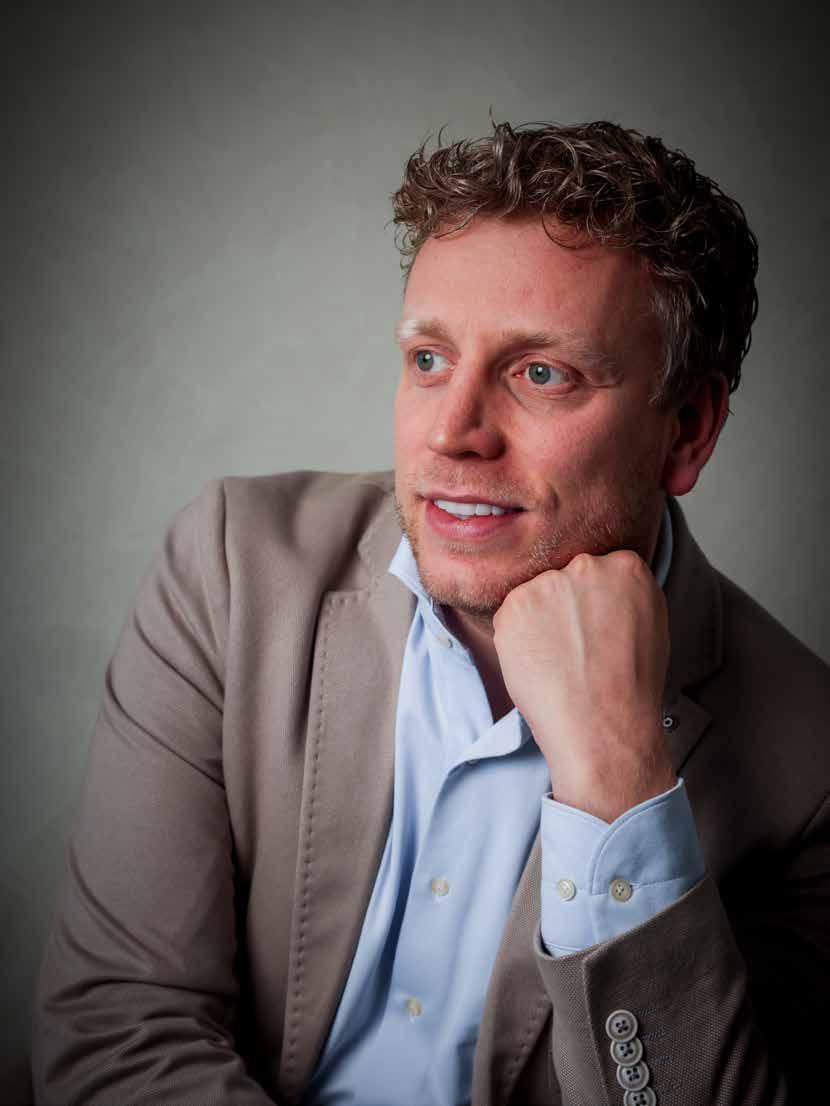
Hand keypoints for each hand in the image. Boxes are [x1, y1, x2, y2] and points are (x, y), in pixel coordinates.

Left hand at [492, 550, 675, 822]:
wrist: (601, 724)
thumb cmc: (630, 687)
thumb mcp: (650, 626)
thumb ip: (626, 596)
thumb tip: (606, 591)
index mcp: (626, 567)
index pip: (601, 570)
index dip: (594, 602)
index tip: (594, 625)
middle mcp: (585, 566)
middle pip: (566, 578)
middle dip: (566, 607)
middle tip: (575, 645)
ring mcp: (547, 583)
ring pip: (536, 596)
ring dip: (539, 621)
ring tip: (559, 659)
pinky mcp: (514, 605)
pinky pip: (511, 616)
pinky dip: (518, 637)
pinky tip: (539, 662)